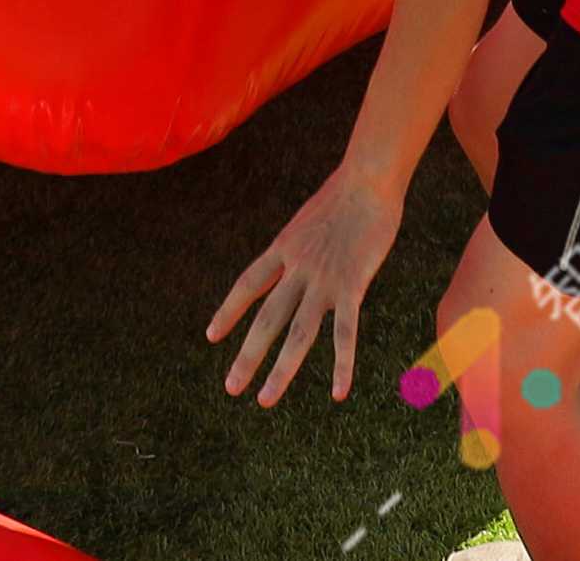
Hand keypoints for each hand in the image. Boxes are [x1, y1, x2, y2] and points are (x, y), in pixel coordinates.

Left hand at [208, 157, 406, 404]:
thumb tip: (291, 261)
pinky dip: (342, 365)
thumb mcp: (307, 221)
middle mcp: (296, 268)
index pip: (247, 284)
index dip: (229, 311)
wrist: (368, 179)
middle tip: (231, 387)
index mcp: (283, 248)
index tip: (211, 336)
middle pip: (266, 319)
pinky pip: (345, 333)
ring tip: (265, 400)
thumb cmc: (344, 196)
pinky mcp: (352, 286)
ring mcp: (323, 279)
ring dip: (281, 370)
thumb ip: (299, 247)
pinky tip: (339, 393)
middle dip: (247, 355)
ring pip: (298, 334)